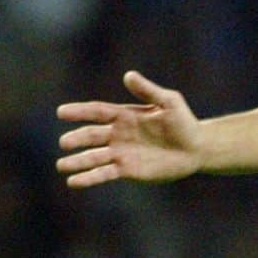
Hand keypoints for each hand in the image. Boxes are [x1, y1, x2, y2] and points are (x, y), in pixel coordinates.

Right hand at [56, 72, 204, 187]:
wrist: (196, 148)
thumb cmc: (184, 122)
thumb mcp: (168, 102)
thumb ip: (148, 90)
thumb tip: (128, 75)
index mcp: (124, 115)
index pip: (97, 111)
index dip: (79, 112)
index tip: (61, 112)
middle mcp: (118, 134)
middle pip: (92, 136)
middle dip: (77, 139)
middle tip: (64, 143)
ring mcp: (121, 153)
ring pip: (94, 157)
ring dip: (78, 161)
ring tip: (61, 165)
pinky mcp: (127, 170)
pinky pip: (104, 173)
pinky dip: (90, 178)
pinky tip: (74, 181)